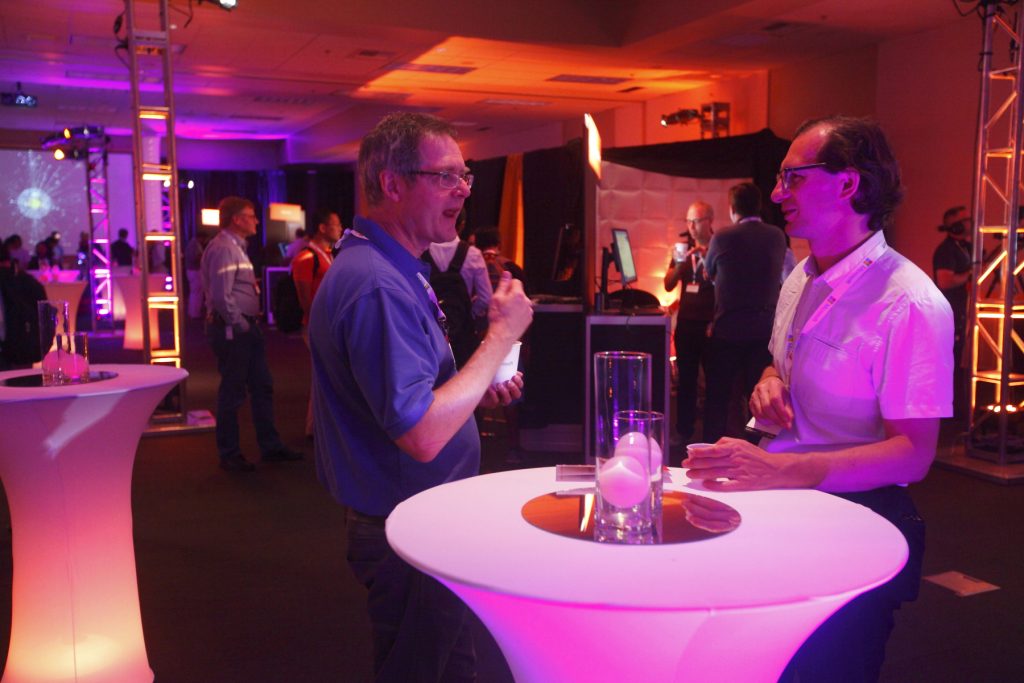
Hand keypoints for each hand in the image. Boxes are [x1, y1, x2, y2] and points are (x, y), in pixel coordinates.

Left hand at [479, 371, 523, 408]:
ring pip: (508, 400)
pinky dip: (493, 394)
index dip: (519, 382)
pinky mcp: (492, 404)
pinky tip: (490, 387)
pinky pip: (496, 401)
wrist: (474, 386)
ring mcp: (500, 400)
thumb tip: (520, 373)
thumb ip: (507, 371)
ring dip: (505, 392)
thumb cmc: (487, 378)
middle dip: (514, 388)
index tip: (514, 376)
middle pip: (517, 395)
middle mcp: (507, 394)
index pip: (519, 386)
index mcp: (510, 386)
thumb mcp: (497, 372)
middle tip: (508, 382)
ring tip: (499, 384)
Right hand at [488, 272, 532, 342]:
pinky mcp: (529, 319)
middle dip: (512, 295)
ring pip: (522, 302)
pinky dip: (519, 312)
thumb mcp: (496, 298)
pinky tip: (511, 317)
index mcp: (518, 294)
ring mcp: (529, 311)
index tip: (503, 292)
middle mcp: (526, 301)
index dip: (508, 285)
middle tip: (503, 304)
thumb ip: (503, 284)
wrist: (502, 335)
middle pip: (519, 292)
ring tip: (506, 312)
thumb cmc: (498, 317)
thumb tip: (507, 274)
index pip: (516, 281)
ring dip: (516, 304)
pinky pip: (524, 311)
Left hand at [682, 437, 816, 490]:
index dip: (699, 453)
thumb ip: (726, 443)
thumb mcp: (742, 444)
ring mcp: (740, 472)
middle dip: (695, 465)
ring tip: (690, 475)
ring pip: (715, 473)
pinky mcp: (744, 484)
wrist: (775, 468)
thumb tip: (710, 446)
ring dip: (700, 475)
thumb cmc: (756, 456)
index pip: (713, 450)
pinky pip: (726, 485)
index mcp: (735, 448)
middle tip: (685, 467)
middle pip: (711, 462)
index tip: (689, 455)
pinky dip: (715, 485)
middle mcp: (736, 459)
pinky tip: (706, 484)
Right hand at [749, 375, 792, 429]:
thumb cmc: (779, 390)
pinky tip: (770, 422)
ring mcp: (754, 395)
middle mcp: (761, 389)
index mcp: (772, 385)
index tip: (787, 420)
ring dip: (770, 420)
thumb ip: (788, 408)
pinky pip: (755, 414)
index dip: (781, 411)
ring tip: (778, 423)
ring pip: (760, 412)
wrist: (768, 383)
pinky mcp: (751, 402)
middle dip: (776, 418)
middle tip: (784, 424)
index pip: (775, 399)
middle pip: (767, 407)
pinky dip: (763, 420)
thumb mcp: (786, 395)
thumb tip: (789, 420)